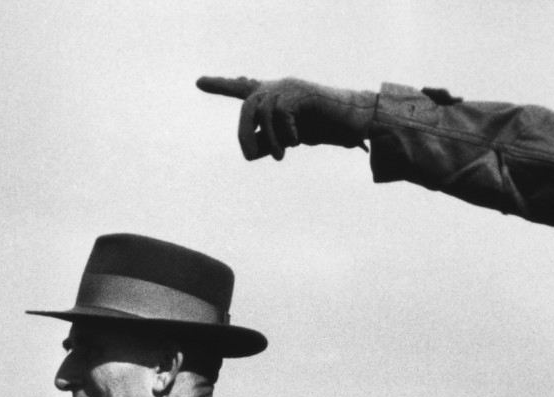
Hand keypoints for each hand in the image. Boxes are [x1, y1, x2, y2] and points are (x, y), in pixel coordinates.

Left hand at [196, 76, 375, 160]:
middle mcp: (278, 87)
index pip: (243, 88)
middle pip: (248, 105)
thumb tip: (249, 149)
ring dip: (270, 140)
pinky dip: (286, 131)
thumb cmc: (324, 129)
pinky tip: (298, 139)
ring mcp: (290, 88)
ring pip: (264, 112)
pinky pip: (281, 113)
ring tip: (280, 156)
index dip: (221, 85)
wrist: (354, 121)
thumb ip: (269, 142)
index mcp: (274, 96)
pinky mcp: (301, 93)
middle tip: (249, 156)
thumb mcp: (291, 139)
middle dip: (244, 133)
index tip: (199, 82)